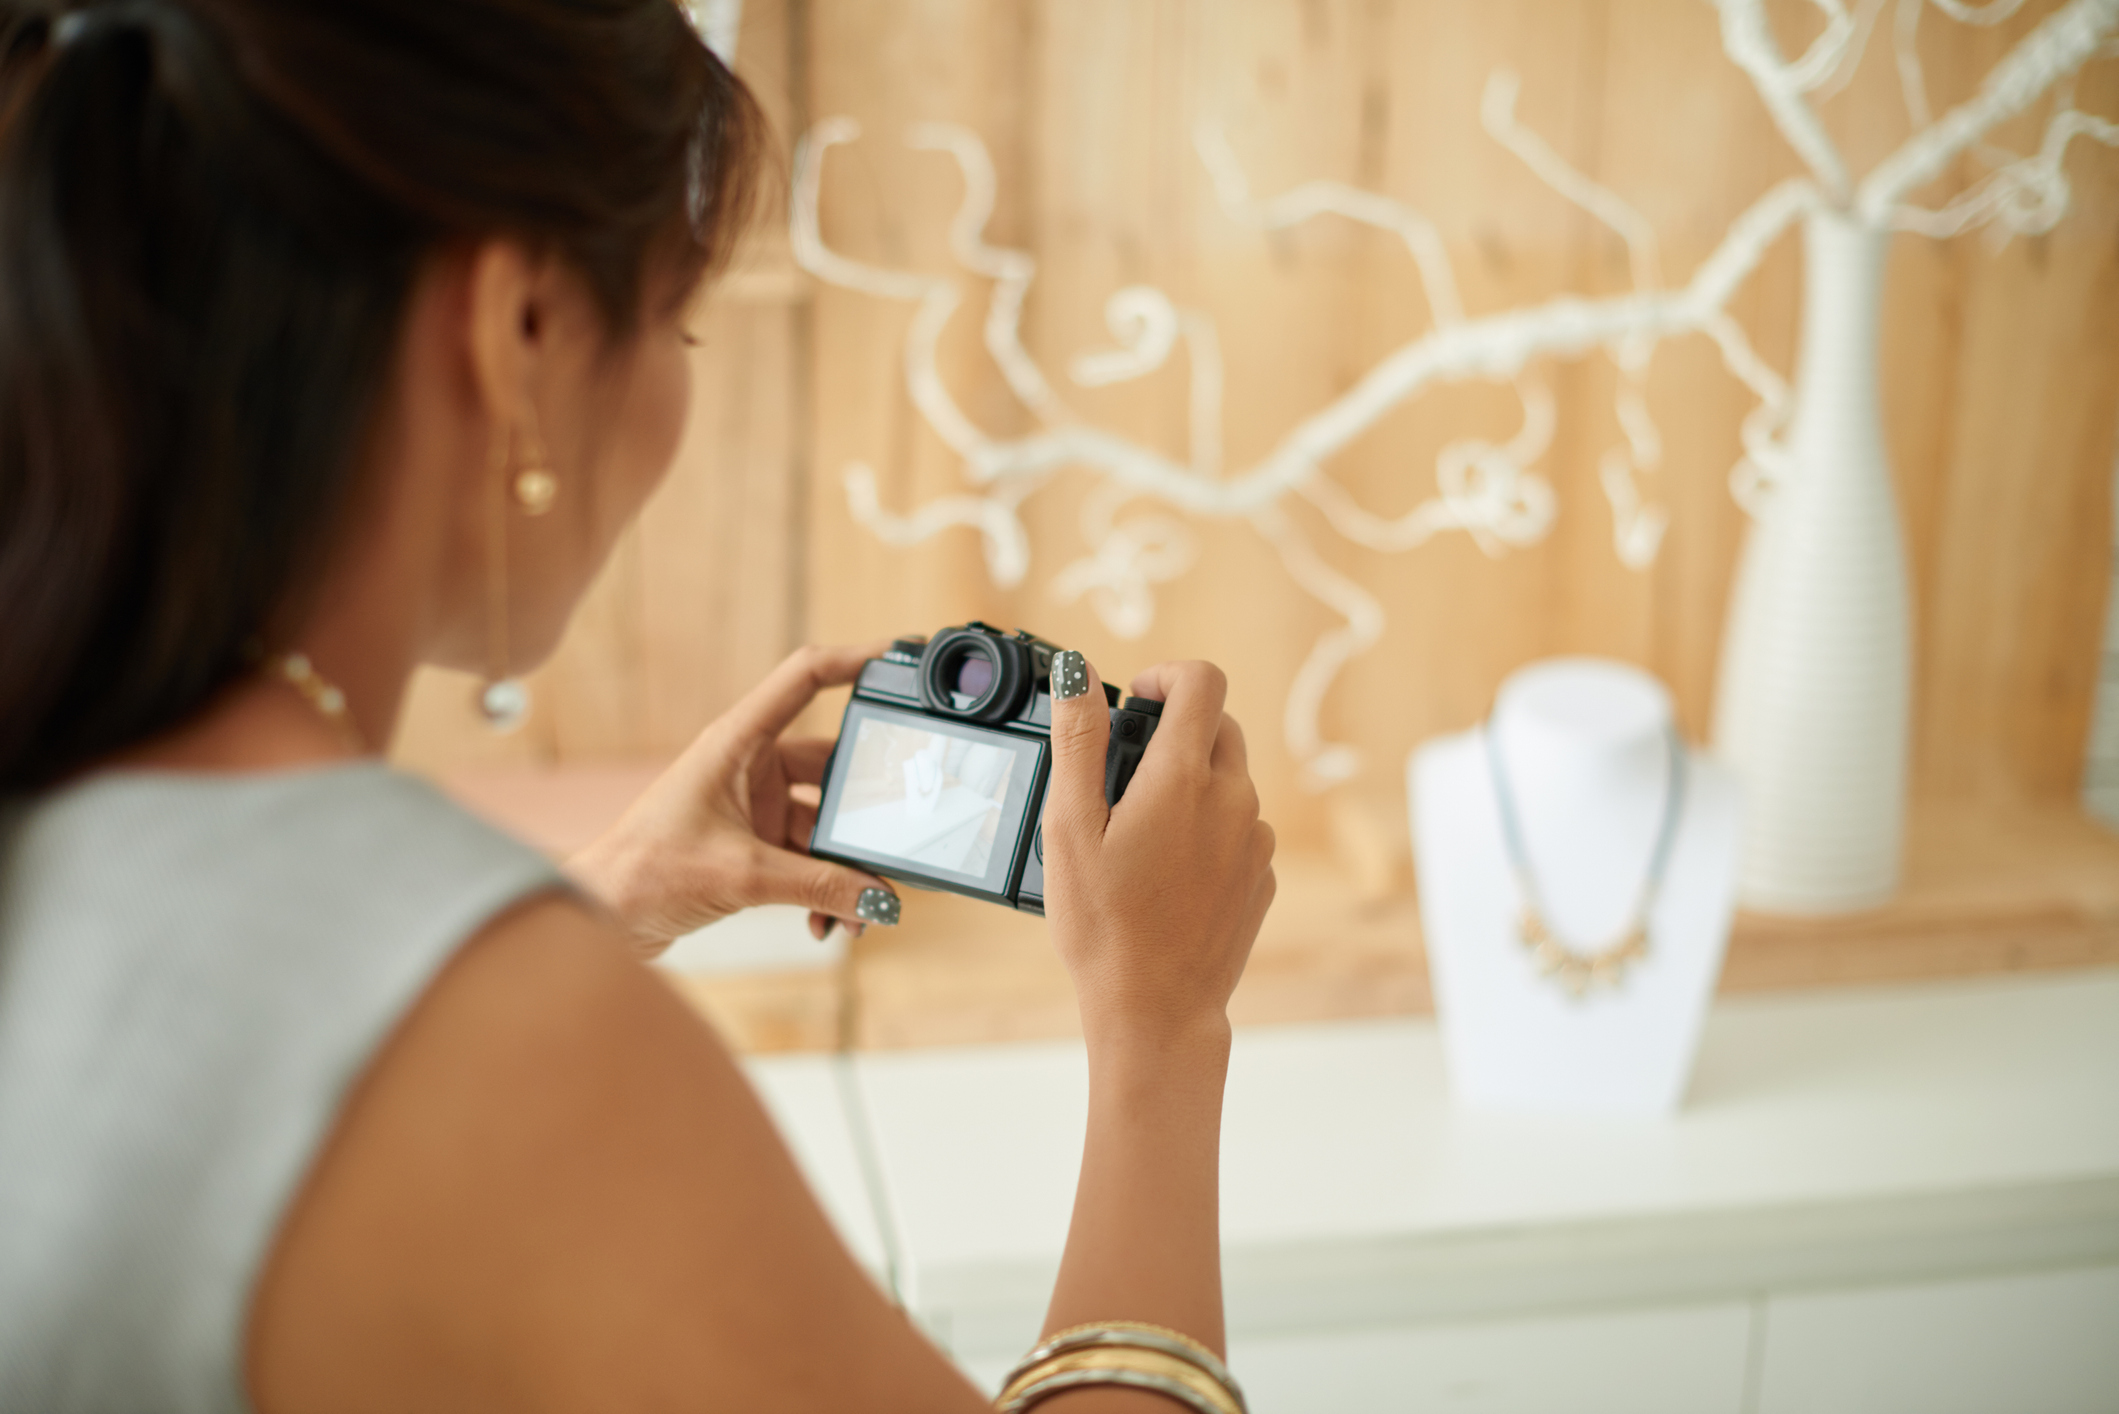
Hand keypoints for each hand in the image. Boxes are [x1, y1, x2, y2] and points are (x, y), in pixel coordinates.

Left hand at [568, 643, 898, 953]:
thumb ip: (820, 887)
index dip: (855, 659)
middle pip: (831, 767)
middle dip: (863, 813)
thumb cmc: (645, 874)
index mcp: (738, 741)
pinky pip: (807, 860)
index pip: (806, 677)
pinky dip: (823, 889)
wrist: (601, 918)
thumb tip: (879, 899)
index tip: (900, 654)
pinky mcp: (752, 846)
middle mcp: (749, 766)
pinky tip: (828, 922)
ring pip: (823, 825)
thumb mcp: (743, 876)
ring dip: (844, 868)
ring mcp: (753, 806)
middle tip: (895, 838)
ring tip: (861, 908)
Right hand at [1041, 655, 1275, 1051]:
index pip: (1202, 681)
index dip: (1167, 676)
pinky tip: (1167, 874)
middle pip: (1218, 727)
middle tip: (1124, 775)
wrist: (1157, 1011)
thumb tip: (1077, 671)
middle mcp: (1234, 800)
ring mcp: (1256, 840)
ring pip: (1229, 780)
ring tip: (1139, 837)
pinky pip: (1239, 828)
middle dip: (1174, 733)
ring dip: (1191, 785)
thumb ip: (1077, 739)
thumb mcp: (1069, 827)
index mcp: (1184, 778)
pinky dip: (1207, 830)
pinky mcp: (1262, 876)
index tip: (1137, 702)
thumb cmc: (1104, 926)